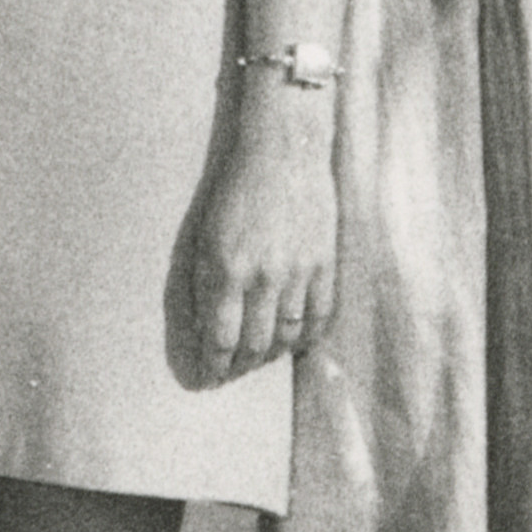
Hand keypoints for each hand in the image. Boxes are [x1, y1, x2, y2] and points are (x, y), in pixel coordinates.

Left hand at [177, 80, 339, 377]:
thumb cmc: (235, 191)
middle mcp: (265, 277)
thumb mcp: (206, 237)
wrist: (282, 154)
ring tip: (256, 361)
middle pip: (254, 345)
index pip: (220, 338)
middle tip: (228, 374)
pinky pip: (321, 316)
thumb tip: (207, 327)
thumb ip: (206, 283)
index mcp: (227, 269)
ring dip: (270, 356)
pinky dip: (307, 337)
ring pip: (288, 336)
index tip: (206, 377)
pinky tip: (294, 343)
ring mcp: (300, 273)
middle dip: (238, 367)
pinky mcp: (326, 264)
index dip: (213, 365)